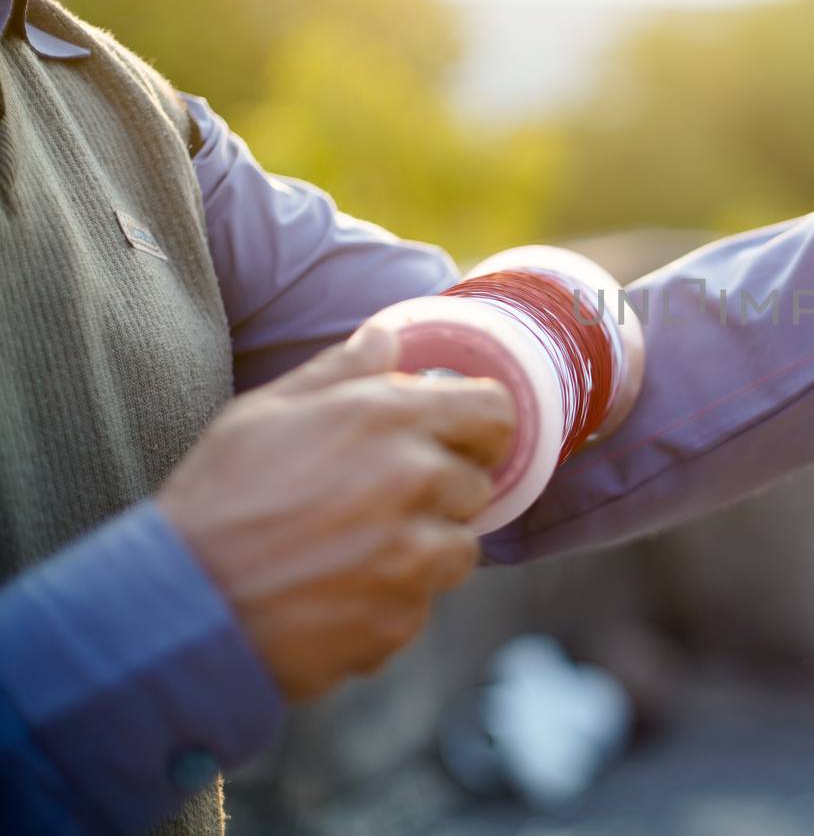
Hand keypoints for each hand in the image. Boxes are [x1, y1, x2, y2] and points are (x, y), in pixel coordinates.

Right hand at [157, 324, 513, 700]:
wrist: (178, 608)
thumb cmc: (218, 501)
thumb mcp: (265, 413)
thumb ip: (341, 373)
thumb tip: (388, 338)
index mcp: (387, 417)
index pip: (495, 411)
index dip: (479, 427)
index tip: (456, 442)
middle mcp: (415, 478)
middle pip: (476, 483)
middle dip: (439, 493)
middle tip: (372, 506)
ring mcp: (414, 552)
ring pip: (459, 547)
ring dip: (421, 550)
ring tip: (348, 552)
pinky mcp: (404, 615)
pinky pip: (423, 602)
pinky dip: (392, 601)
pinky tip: (336, 593)